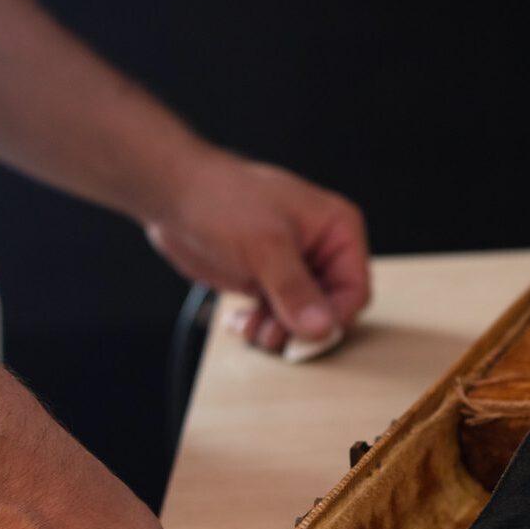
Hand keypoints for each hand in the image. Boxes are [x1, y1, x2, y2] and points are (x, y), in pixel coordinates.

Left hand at [145, 151, 371, 352]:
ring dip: (277, 330)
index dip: (333, 317)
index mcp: (337, 229)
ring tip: (254, 329)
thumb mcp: (265, 246)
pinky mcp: (266, 279)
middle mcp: (320, 249)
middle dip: (300, 327)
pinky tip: (240, 322)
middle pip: (329, 308)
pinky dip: (260, 325)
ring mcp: (292, 266)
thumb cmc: (221, 197)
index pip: (355, 289)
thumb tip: (322, 326)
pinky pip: (275, 315)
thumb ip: (295, 289)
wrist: (175, 194)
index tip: (305, 334)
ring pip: (301, 317)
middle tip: (273, 335)